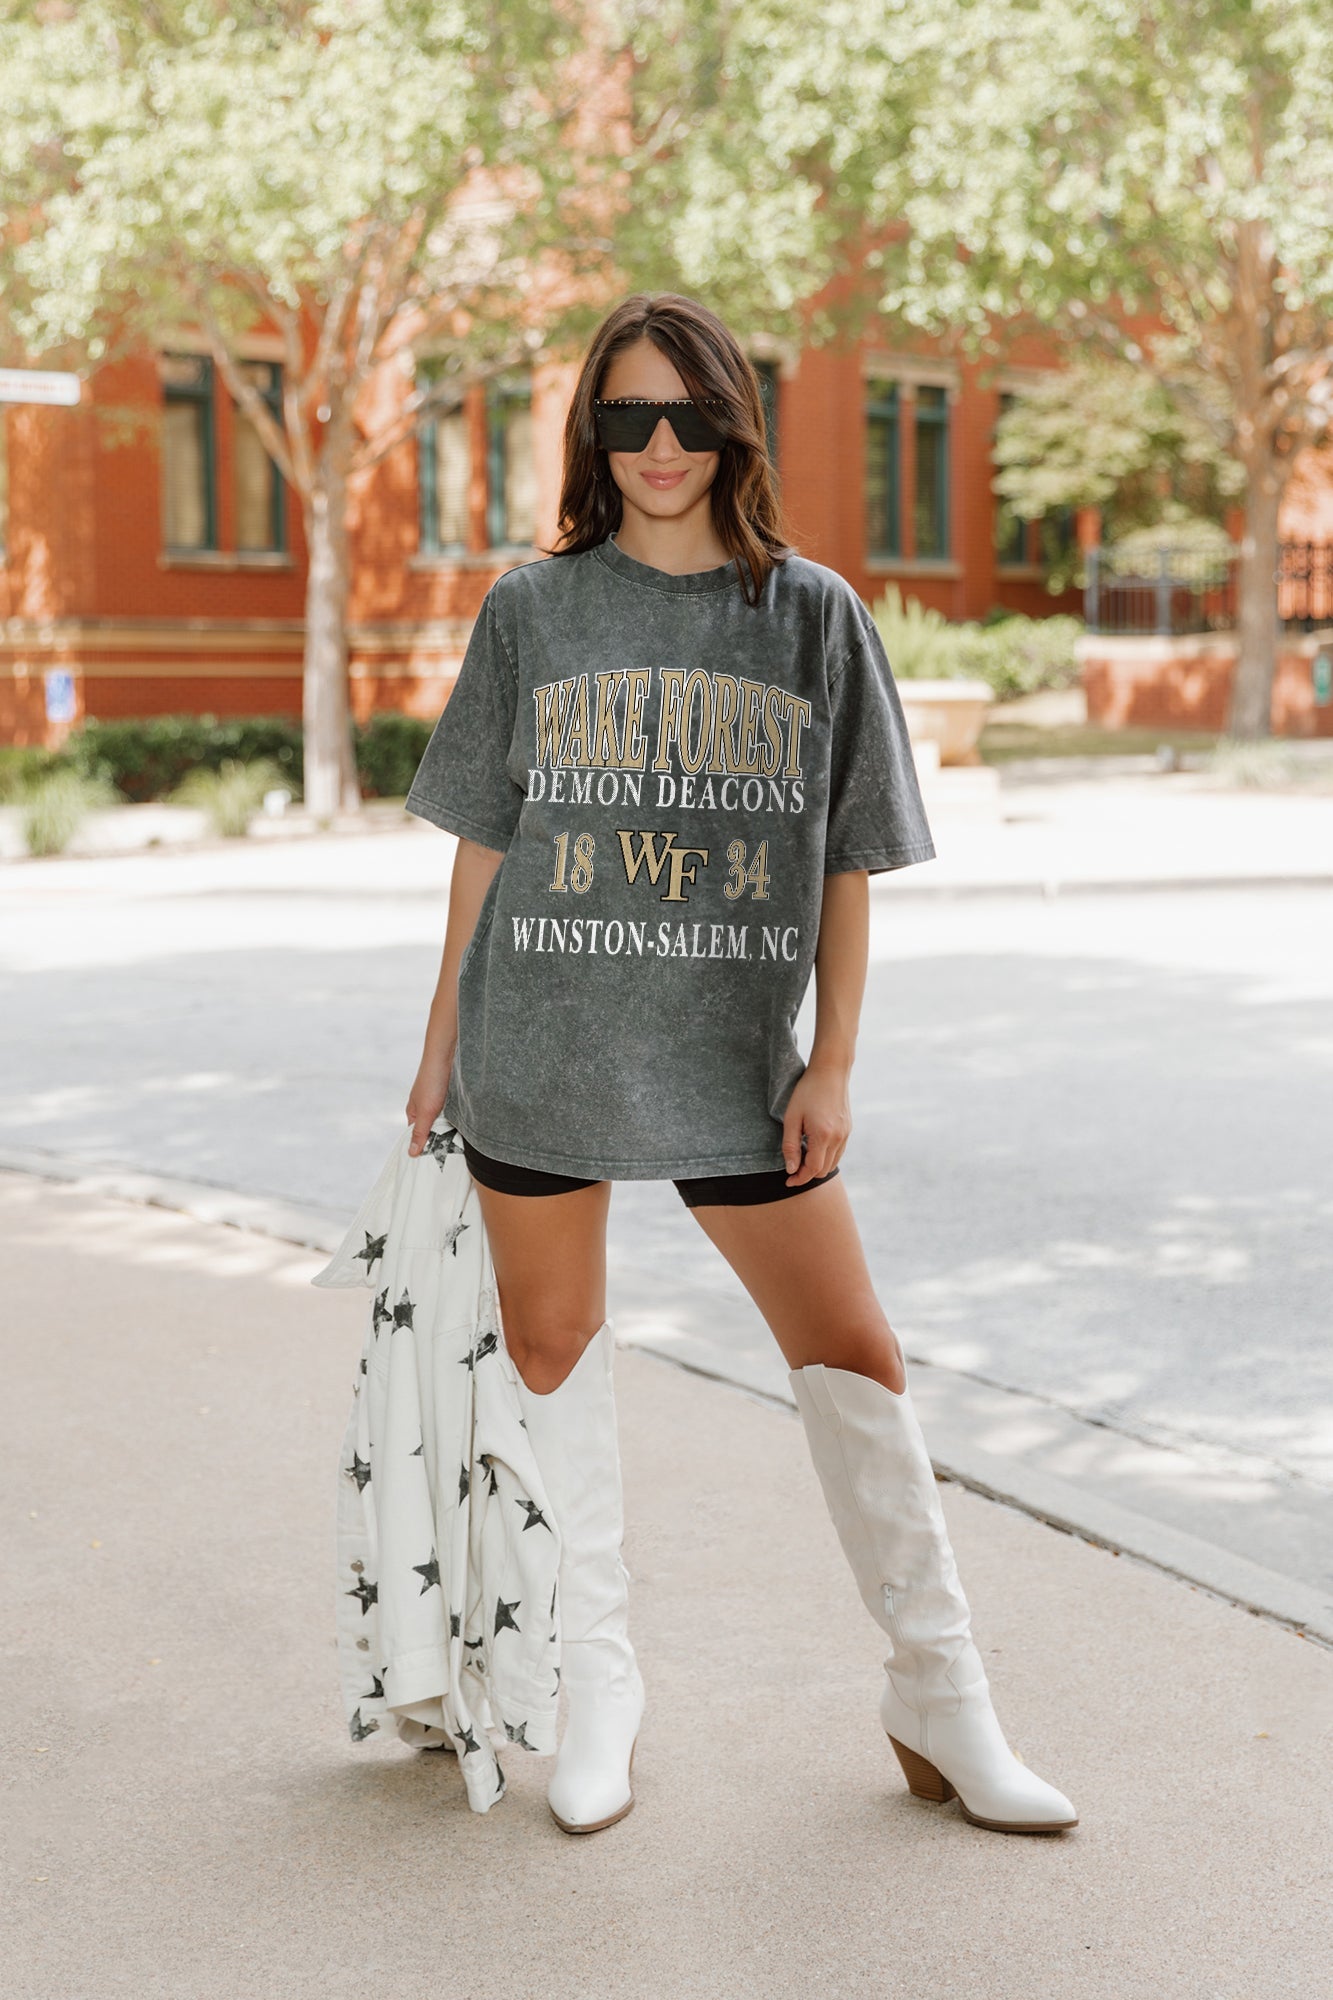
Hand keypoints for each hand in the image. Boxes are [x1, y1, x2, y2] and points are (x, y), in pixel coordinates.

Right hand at [406, 1045, 453, 1156]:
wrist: (447, 1053)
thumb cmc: (432, 1080)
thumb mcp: (426, 1111)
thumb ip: (420, 1133)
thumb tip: (411, 1154)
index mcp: (414, 1112)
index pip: (418, 1137)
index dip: (425, 1149)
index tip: (435, 1163)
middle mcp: (426, 1108)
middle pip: (433, 1131)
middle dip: (441, 1141)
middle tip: (452, 1157)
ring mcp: (440, 1102)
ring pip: (446, 1123)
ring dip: (452, 1130)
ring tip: (462, 1145)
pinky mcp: (453, 1096)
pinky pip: (456, 1113)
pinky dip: (460, 1120)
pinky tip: (469, 1127)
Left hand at [781, 1059, 851, 1186]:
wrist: (830, 1072)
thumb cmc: (807, 1092)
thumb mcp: (792, 1117)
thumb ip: (790, 1145)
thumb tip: (791, 1169)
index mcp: (823, 1135)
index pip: (812, 1169)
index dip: (799, 1178)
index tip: (788, 1181)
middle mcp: (838, 1138)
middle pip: (824, 1170)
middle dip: (807, 1174)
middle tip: (792, 1169)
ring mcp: (846, 1134)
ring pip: (833, 1163)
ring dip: (817, 1166)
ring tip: (802, 1158)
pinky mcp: (848, 1130)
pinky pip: (838, 1152)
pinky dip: (826, 1156)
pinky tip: (814, 1148)